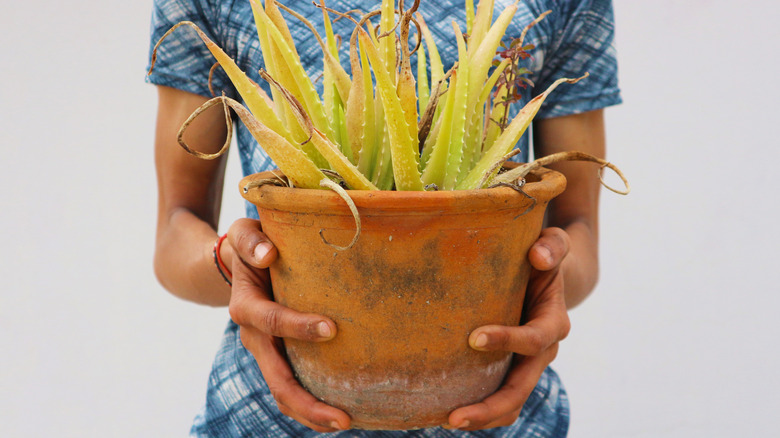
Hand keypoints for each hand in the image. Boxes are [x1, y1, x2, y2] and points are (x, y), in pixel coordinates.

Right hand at [225, 218, 350, 431]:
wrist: (239, 262)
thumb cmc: (251, 244)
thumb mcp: (243, 232)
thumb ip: (250, 241)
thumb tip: (269, 253)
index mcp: (245, 307)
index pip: (272, 321)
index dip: (298, 327)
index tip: (331, 328)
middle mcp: (254, 337)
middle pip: (277, 379)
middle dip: (308, 401)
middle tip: (344, 418)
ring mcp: (266, 352)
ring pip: (283, 393)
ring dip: (311, 413)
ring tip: (346, 423)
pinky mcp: (279, 356)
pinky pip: (292, 386)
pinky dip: (311, 404)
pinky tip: (340, 412)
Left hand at [446, 227, 571, 430]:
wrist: (544, 274)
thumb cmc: (541, 256)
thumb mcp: (552, 244)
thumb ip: (551, 246)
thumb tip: (537, 255)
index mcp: (554, 322)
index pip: (534, 339)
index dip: (508, 340)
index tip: (474, 338)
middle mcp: (544, 351)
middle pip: (520, 388)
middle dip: (489, 406)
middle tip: (453, 417)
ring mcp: (527, 365)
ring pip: (511, 403)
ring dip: (483, 417)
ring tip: (447, 421)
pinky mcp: (511, 368)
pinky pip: (500, 399)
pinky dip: (480, 410)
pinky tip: (447, 412)